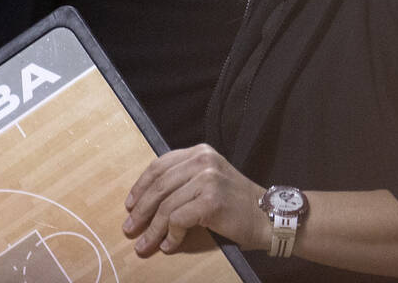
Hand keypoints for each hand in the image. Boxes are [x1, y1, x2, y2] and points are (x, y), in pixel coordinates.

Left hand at [122, 143, 268, 256]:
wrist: (267, 215)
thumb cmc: (236, 203)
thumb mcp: (209, 180)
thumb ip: (183, 181)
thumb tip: (146, 203)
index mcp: (200, 152)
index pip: (159, 166)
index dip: (140, 186)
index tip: (129, 204)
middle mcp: (203, 160)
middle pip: (159, 186)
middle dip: (140, 210)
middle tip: (129, 228)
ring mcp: (208, 179)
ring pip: (166, 206)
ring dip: (152, 229)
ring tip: (145, 245)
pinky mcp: (211, 200)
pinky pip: (179, 220)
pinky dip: (171, 236)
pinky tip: (169, 245)